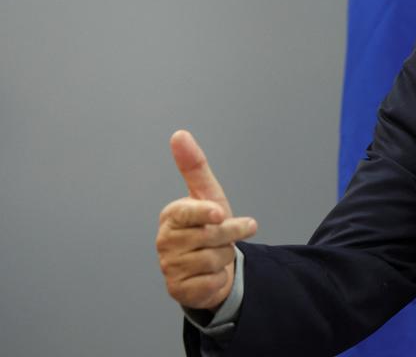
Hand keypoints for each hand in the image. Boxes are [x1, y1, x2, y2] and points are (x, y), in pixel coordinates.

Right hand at [156, 130, 257, 309]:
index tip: (220, 214)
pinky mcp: (178, 290)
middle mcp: (165, 241)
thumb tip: (179, 134)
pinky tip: (212, 273)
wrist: (212, 264)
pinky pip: (211, 282)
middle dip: (231, 234)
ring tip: (219, 252)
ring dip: (226, 256)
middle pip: (210, 236)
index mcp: (171, 216)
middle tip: (241, 229)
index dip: (205, 214)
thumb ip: (194, 166)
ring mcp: (169, 267)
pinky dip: (219, 277)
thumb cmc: (209, 224)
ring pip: (214, 260)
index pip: (187, 213)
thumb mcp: (207, 195)